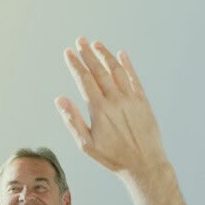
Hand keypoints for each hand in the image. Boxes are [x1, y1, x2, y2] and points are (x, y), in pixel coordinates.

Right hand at [56, 38, 167, 179]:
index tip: (68, 52)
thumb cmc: (113, 157)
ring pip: (116, 71)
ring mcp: (131, 99)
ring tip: (97, 44)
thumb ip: (72, 120)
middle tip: (80, 40)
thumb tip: (59, 99)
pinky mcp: (143, 101)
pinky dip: (127, 65)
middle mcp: (115, 100)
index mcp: (99, 109)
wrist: (144, 164)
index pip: (84, 79)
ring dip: (106, 55)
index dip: (75, 64)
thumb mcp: (87, 144)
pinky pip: (134, 78)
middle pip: (99, 71)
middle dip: (88, 54)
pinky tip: (121, 55)